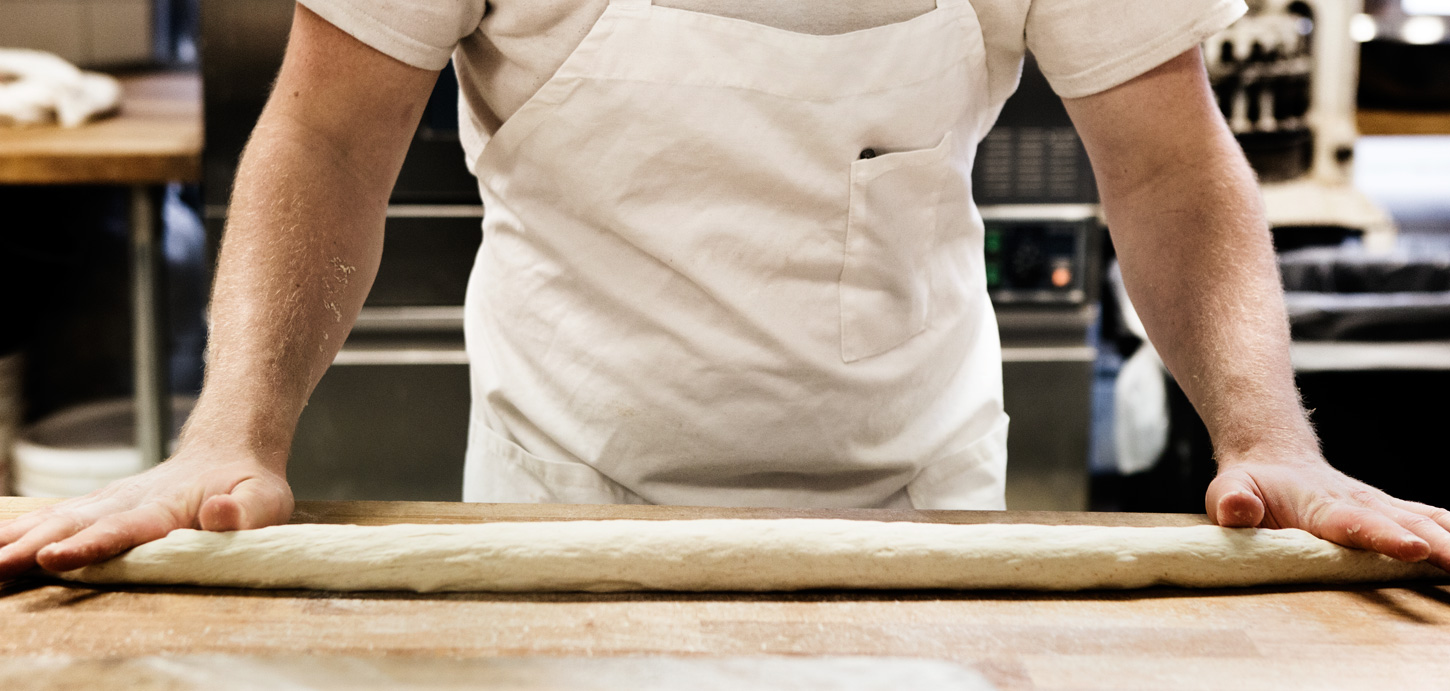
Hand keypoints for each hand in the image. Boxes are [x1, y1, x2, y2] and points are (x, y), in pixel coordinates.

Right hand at [0, 449, 292, 579]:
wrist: (229, 453)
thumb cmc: (250, 486)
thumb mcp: (265, 500)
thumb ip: (244, 512)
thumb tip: (216, 514)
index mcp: (166, 509)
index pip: (123, 528)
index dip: (89, 544)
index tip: (53, 557)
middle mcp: (128, 502)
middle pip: (75, 525)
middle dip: (32, 546)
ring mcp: (109, 502)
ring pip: (56, 519)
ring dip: (17, 538)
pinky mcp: (98, 506)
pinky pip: (53, 517)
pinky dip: (19, 528)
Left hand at [1207, 457, 1449, 570]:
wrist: (1274, 457)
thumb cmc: (1249, 485)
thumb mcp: (1226, 490)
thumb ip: (1230, 502)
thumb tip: (1235, 510)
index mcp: (1321, 507)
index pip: (1355, 524)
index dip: (1385, 538)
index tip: (1415, 549)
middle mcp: (1360, 504)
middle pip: (1406, 525)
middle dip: (1440, 547)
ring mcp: (1381, 506)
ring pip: (1428, 522)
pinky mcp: (1393, 511)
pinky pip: (1432, 519)